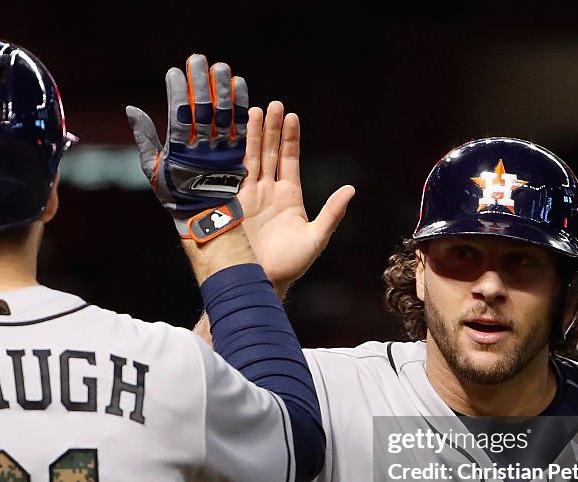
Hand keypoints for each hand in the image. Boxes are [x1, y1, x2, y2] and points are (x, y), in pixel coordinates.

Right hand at [126, 54, 248, 241]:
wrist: (207, 220)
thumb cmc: (176, 194)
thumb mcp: (153, 170)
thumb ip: (144, 138)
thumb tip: (131, 109)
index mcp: (179, 152)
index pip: (178, 115)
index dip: (177, 92)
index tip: (174, 71)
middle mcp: (202, 150)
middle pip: (203, 110)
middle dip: (201, 83)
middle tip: (198, 59)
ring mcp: (223, 153)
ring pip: (225, 115)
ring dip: (223, 89)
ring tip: (221, 67)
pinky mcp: (240, 155)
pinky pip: (242, 127)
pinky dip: (242, 105)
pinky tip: (240, 84)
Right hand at [238, 101, 355, 296]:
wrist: (261, 282)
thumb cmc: (291, 265)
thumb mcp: (316, 238)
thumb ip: (332, 213)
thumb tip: (351, 189)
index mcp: (289, 196)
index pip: (289, 159)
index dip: (290, 138)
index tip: (291, 115)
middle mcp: (268, 192)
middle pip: (269, 153)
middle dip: (270, 128)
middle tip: (272, 104)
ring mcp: (248, 197)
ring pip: (250, 159)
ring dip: (251, 136)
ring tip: (252, 110)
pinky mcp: (231, 205)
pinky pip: (230, 176)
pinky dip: (229, 157)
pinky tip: (227, 138)